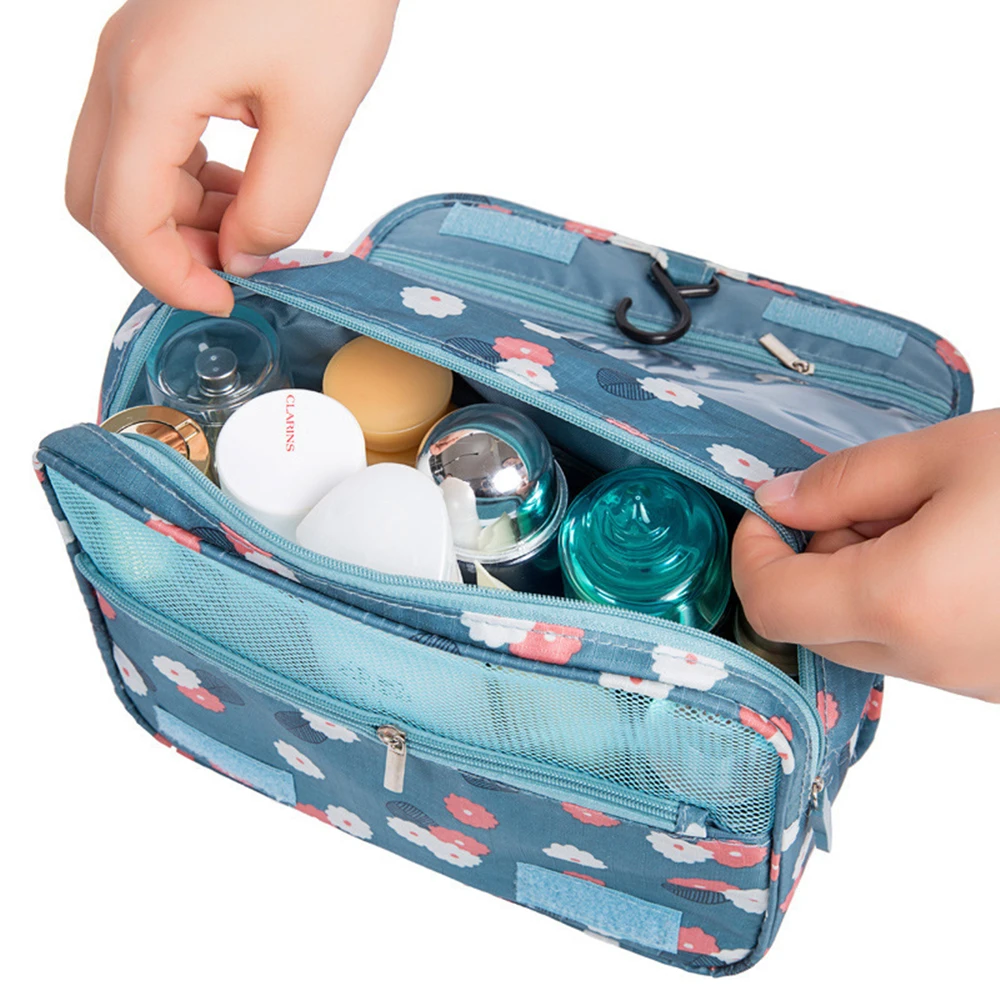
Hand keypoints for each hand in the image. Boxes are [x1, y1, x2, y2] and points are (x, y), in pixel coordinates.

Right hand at [66, 0, 397, 315]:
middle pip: (100, 198)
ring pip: (118, 171)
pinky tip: (243, 182)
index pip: (122, 219)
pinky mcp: (157, 52)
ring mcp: (132, 57)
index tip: (226, 299)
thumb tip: (246, 255)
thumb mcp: (318, 113)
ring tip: (253, 224)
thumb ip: (279, 203)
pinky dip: (184, 178)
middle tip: (236, 266)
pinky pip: (144, 138)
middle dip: (163, 249)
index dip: (169, 277)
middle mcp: (122, 71)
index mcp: (151, 87)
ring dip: (177, 215)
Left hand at [732, 409, 999, 701]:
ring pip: (865, 637)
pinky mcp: (997, 680)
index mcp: (902, 602)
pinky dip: (910, 602)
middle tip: (868, 503)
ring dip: (865, 579)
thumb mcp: (950, 454)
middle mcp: (931, 660)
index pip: (770, 604)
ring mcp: (971, 680)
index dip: (752, 553)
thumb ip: (846, 481)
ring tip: (929, 520)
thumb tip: (780, 502)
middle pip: (812, 626)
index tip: (770, 509)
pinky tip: (959, 552)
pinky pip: (917, 647)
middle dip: (813, 560)